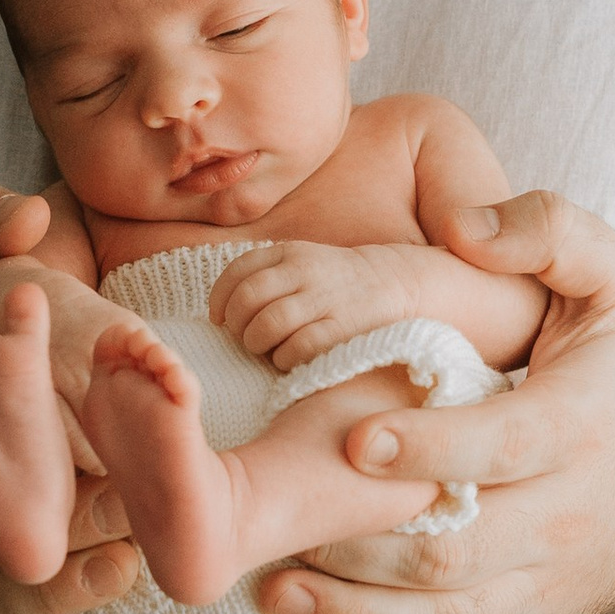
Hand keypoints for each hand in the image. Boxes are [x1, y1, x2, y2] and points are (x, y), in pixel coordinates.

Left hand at [213, 239, 426, 371]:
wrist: (395, 283)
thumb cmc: (336, 281)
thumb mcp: (301, 262)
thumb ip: (265, 276)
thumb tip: (220, 312)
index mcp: (289, 253)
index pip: (238, 271)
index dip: (220, 298)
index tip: (219, 319)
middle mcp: (303, 271)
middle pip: (247, 299)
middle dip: (236, 325)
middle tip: (244, 337)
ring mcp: (323, 299)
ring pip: (266, 325)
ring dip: (257, 343)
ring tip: (265, 349)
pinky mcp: (340, 328)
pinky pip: (296, 348)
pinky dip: (283, 359)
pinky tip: (287, 359)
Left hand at [257, 191, 614, 613]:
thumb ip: (553, 233)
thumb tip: (471, 224)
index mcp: (575, 428)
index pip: (504, 447)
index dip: (431, 448)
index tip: (352, 436)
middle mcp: (556, 521)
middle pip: (458, 551)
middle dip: (365, 547)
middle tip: (282, 528)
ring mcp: (529, 587)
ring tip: (276, 595)